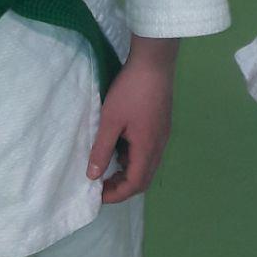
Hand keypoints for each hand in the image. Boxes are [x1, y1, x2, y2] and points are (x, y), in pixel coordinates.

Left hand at [86, 36, 177, 202]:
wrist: (154, 61)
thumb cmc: (131, 90)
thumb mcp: (110, 120)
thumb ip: (101, 149)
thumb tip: (93, 176)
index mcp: (147, 148)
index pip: (135, 184)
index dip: (116, 194)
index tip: (97, 194)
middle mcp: (159, 145)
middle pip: (144, 178)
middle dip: (123, 187)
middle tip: (102, 185)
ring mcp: (163, 134)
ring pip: (148, 165)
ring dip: (129, 172)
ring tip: (108, 165)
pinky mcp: (162, 124)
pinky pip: (149, 151)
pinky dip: (134, 158)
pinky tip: (121, 145)